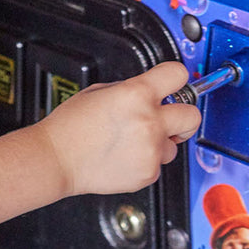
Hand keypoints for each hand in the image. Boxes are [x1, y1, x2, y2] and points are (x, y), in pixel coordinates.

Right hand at [38, 61, 199, 197]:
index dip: (175, 78)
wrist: (56, 160)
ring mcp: (150, 149)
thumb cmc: (70, 127)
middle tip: (169, 120)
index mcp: (136, 94)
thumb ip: (130, 90)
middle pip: (192, 115)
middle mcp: (149, 121)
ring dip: (159, 143)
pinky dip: (144, 162)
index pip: (178, 75)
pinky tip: (123, 157)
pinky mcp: (148, 173)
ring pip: (174, 145)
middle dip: (182, 117)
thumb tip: (149, 94)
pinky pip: (157, 164)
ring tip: (131, 144)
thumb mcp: (98, 92)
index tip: (174, 84)